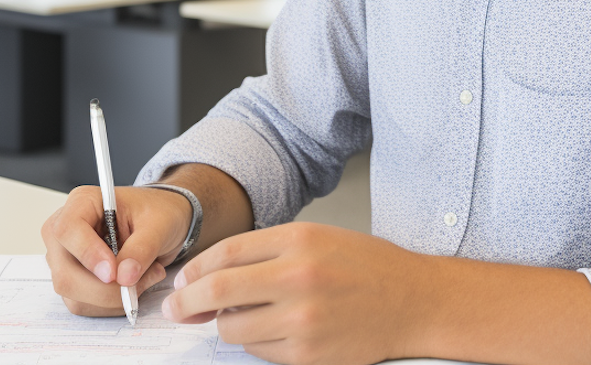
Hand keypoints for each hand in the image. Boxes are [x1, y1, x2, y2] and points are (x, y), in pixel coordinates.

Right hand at [42, 184, 192, 315]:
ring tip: (146, 276)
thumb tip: (124, 277)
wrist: (162, 223)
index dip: (88, 254)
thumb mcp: (159, 224)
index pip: (67, 230)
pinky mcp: (73, 280)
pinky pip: (83, 304)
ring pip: (74, 295)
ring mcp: (66, 259)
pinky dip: (111, 304)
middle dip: (106, 288)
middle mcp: (65, 232)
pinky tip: (134, 286)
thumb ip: (142, 248)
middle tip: (144, 278)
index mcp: (82, 203)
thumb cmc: (158, 212)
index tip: (113, 273)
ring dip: (113, 297)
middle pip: (65, 273)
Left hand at [163, 221, 428, 364]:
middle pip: (218, 291)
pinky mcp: (307, 355)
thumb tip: (212, 276)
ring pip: (233, 328)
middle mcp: (299, 277)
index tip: (182, 281)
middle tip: (177, 308)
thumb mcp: (317, 238)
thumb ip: (266, 252)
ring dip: (227, 324)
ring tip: (246, 316)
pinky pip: (258, 352)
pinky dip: (257, 343)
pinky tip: (276, 330)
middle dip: (187, 302)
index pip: (226, 253)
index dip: (195, 269)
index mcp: (299, 240)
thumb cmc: (367, 267)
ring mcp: (303, 320)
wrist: (413, 301)